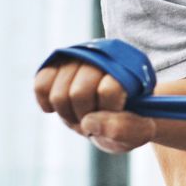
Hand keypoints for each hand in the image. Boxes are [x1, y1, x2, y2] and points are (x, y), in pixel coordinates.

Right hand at [33, 61, 155, 154]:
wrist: (124, 109)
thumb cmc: (136, 120)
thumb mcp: (143, 130)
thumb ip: (126, 128)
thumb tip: (89, 122)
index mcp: (130, 66)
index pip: (108, 89)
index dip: (109, 112)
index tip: (117, 115)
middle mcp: (102, 55)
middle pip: (79, 94)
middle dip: (86, 117)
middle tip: (97, 121)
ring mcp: (79, 58)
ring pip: (58, 94)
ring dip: (68, 115)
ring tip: (83, 117)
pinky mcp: (59, 63)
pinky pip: (41, 83)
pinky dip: (45, 102)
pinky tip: (58, 110)